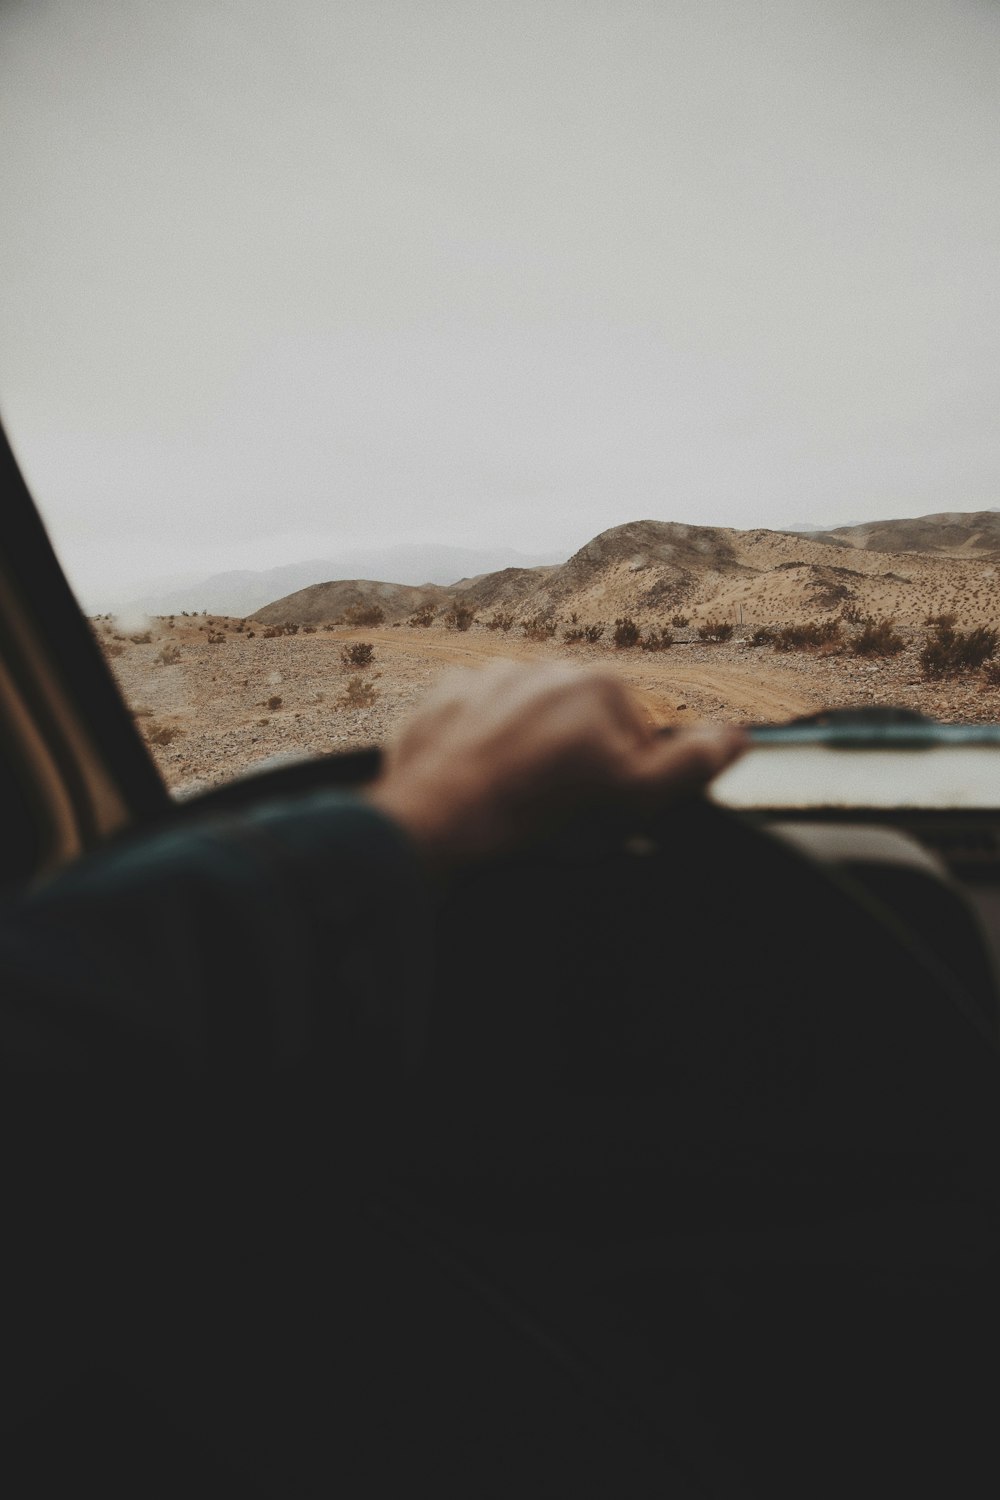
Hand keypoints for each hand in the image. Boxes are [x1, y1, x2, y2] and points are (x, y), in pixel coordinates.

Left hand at [366, 661, 746, 868]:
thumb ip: (694, 764)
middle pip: (579, 726)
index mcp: (600, 684)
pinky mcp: (444, 701)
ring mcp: (489, 680)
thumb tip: (738, 737)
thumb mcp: (638, 799)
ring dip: (527, 756)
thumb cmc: (545, 813)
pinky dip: (480, 753)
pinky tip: (477, 789)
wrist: (444, 817)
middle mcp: (545, 667)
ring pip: (527, 725)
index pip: (632, 735)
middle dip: (574, 764)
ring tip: (513, 804)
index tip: (598, 812)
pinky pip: (476, 727)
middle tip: (555, 814)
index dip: (623, 782)